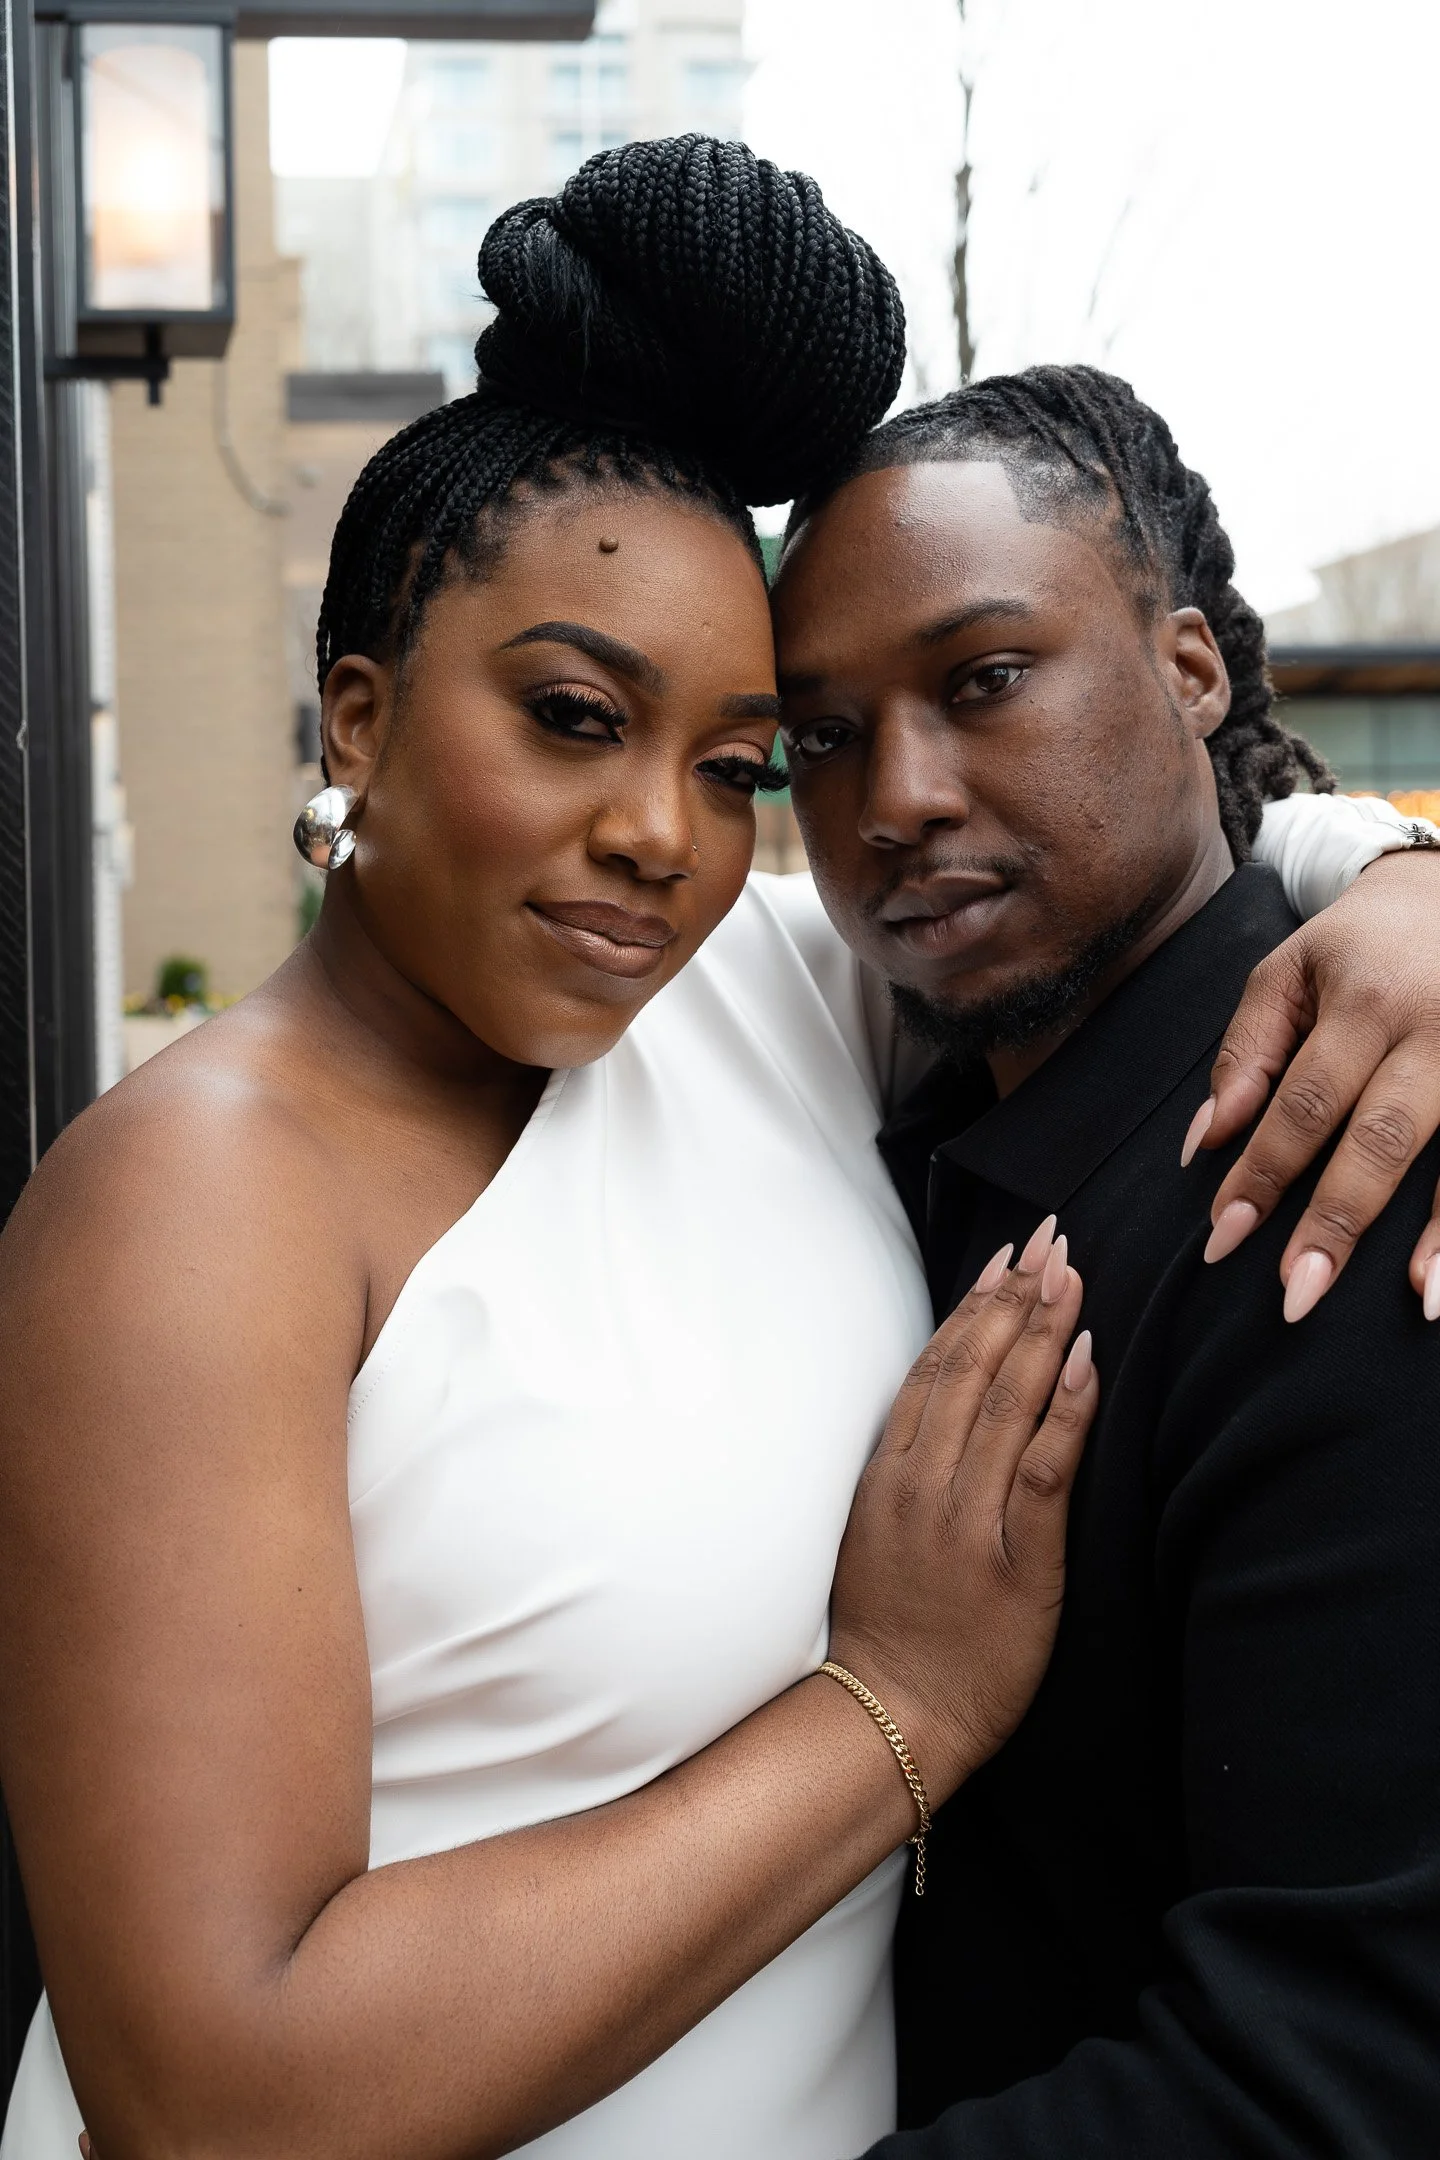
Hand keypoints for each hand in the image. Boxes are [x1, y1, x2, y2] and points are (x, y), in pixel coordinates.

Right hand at [827, 1220, 1095, 1803]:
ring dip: (1043, 1329)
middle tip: (1052, 1239)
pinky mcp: (1015, 1558)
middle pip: (972, 1368)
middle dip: (1015, 1296)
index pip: (935, 1366)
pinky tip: (1087, 1358)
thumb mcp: (873, 1532)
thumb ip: (905, 1467)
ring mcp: (966, 1518)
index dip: (974, 1304)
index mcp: (888, 1474)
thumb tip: (941, 1403)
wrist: (891, 1716)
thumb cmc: (888, 1628)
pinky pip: (1044, 1467)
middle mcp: (922, 1483)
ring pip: (1007, 1402)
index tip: (1007, 1254)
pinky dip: (1067, 1408)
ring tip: (1073, 1274)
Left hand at [1189, 850, 1439, 1319]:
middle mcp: (1437, 1028)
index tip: (1223, 1236)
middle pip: (1384, 1136)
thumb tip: (1204, 1144)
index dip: (1263, 1173)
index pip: (1305, 1101)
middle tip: (1295, 1296)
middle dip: (1338, 1220)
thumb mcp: (1286, 972)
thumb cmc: (1359, 945)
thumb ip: (1245, 1054)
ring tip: (1419, 1302)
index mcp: (1367, 1001)